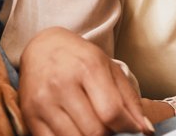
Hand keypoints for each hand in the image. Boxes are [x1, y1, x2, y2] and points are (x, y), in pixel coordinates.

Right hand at [19, 27, 151, 135]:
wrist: (43, 47)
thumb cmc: (81, 59)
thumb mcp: (110, 69)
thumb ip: (130, 100)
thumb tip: (146, 130)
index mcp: (88, 68)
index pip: (111, 112)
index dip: (127, 128)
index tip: (132, 130)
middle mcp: (62, 84)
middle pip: (94, 130)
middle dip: (109, 135)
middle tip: (112, 129)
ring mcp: (43, 101)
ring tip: (94, 128)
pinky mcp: (29, 115)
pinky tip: (77, 130)